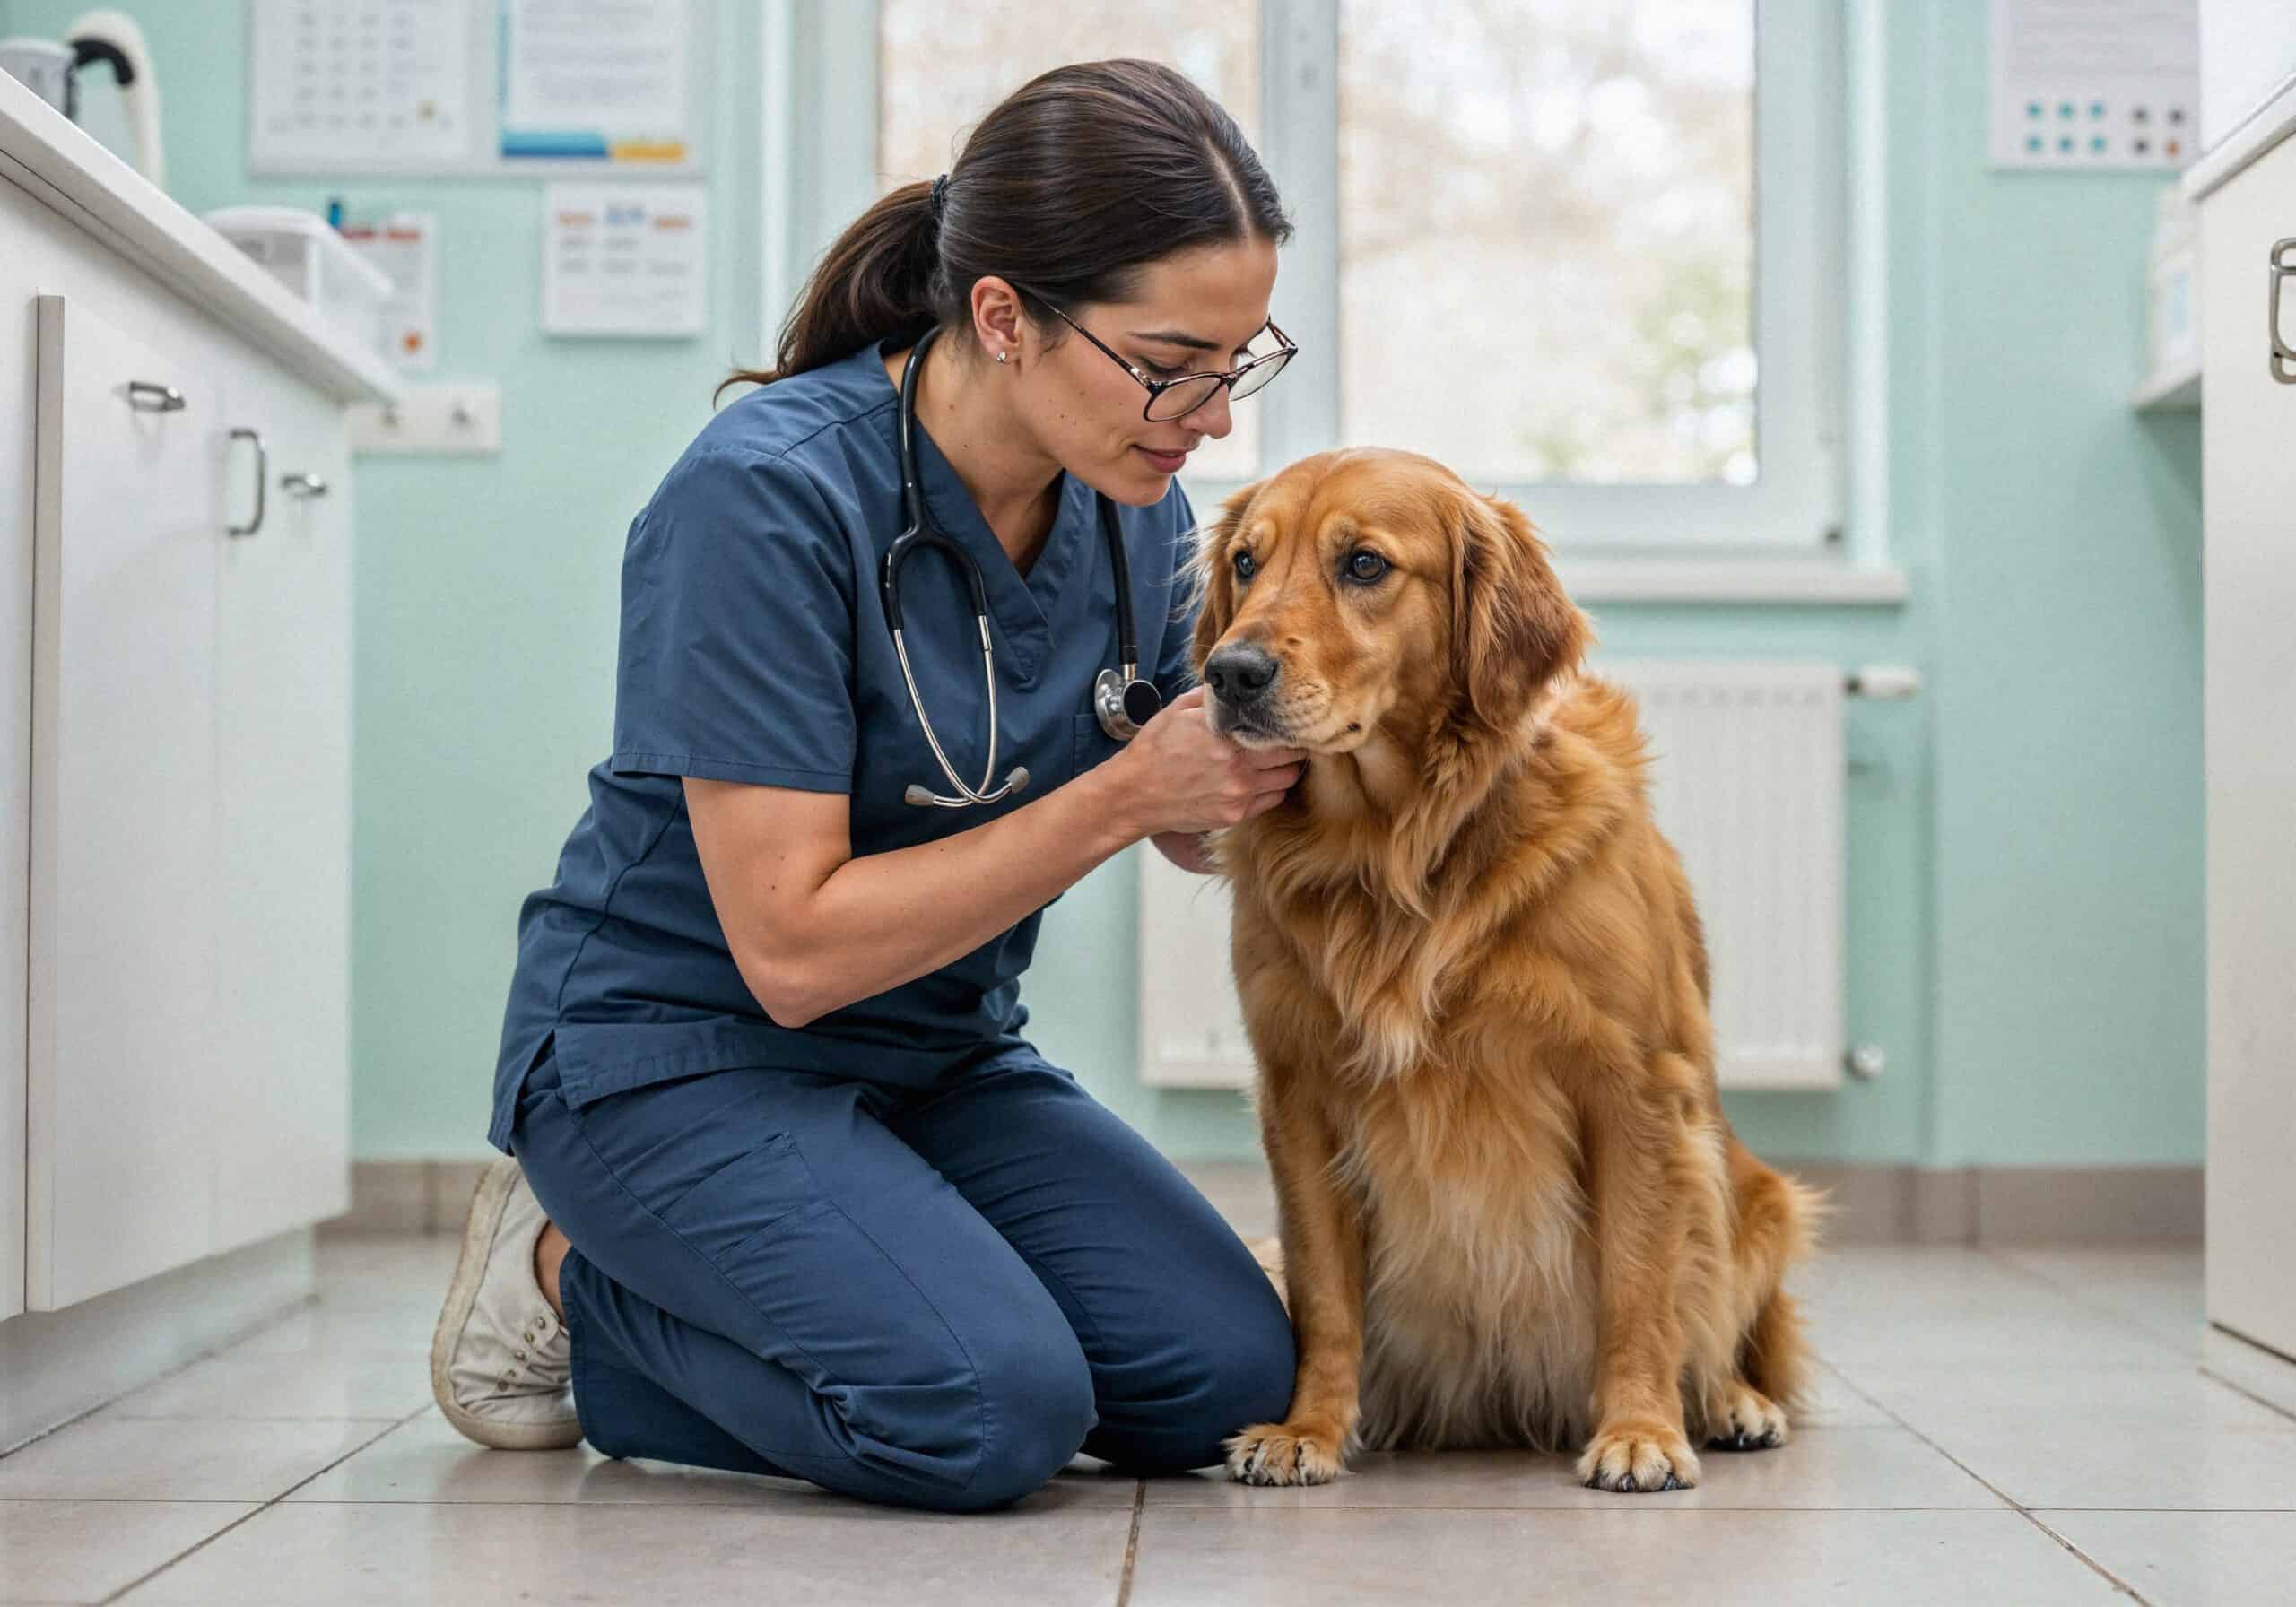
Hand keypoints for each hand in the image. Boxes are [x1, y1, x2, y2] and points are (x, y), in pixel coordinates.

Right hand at [1109, 686, 1306, 838]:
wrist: (1133, 794)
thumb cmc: (1155, 749)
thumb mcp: (1179, 709)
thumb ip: (1213, 697)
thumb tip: (1238, 686)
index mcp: (1227, 735)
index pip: (1281, 729)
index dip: (1290, 722)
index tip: (1289, 718)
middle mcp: (1238, 767)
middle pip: (1292, 757)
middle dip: (1294, 747)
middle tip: (1290, 739)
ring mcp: (1238, 794)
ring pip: (1287, 781)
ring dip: (1285, 770)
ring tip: (1275, 761)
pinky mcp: (1234, 816)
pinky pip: (1271, 801)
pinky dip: (1271, 790)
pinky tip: (1258, 780)